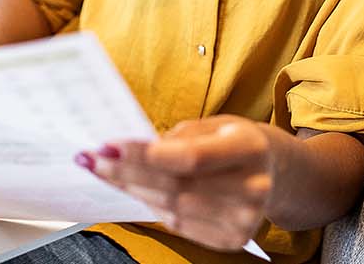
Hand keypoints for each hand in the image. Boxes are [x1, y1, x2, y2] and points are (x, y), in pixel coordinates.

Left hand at [79, 115, 285, 251]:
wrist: (271, 172)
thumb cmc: (231, 142)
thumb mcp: (212, 125)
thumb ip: (175, 138)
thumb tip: (126, 149)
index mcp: (250, 149)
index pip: (190, 157)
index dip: (144, 154)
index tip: (107, 145)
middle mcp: (254, 187)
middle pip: (176, 186)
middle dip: (127, 173)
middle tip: (92, 160)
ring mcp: (245, 219)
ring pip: (172, 208)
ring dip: (132, 190)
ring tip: (104, 172)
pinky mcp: (232, 239)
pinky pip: (178, 224)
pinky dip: (151, 206)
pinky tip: (133, 190)